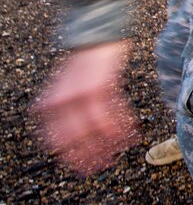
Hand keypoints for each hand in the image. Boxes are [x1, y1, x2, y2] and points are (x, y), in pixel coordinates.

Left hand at [33, 40, 137, 174]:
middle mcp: (62, 101)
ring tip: (118, 154)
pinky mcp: (102, 86)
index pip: (55, 139)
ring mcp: (81, 93)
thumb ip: (59, 110)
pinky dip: (121, 128)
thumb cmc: (83, 64)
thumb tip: (60, 139)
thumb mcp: (62, 89)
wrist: (97, 37)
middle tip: (99, 167)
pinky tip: (130, 136)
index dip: (68, 156)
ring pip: (93, 129)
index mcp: (50, 103)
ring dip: (108, 146)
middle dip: (88, 156)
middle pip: (74, 138)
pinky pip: (111, 114)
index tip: (80, 167)